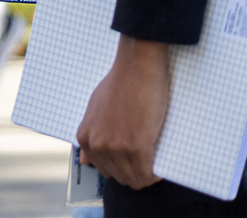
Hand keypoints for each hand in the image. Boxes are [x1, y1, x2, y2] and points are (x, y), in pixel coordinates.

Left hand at [77, 35, 169, 189]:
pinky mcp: (136, 146)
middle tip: (147, 162)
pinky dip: (156, 173)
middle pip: (119, 177)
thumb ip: (91, 134)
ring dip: (146, 175)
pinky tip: (160, 165)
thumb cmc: (120, 83)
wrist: (137, 66)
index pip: (104, 169)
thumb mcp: (95, 108)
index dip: (122, 168)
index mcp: (86, 137)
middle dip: (134, 173)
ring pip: (134, 179)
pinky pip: (148, 174)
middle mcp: (97, 144)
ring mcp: (116, 147)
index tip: (133, 161)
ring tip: (155, 162)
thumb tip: (85, 161)